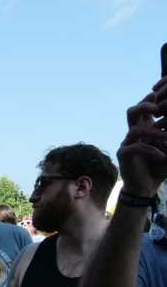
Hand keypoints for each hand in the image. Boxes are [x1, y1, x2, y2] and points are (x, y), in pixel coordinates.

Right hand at [117, 76, 166, 196]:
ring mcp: (127, 143)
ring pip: (135, 130)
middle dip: (144, 106)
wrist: (146, 186)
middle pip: (132, 112)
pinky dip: (151, 150)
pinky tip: (162, 156)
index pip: (145, 108)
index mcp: (145, 127)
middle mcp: (134, 133)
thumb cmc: (160, 166)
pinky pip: (136, 148)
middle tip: (156, 108)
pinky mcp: (124, 155)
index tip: (165, 100)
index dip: (152, 101)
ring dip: (154, 133)